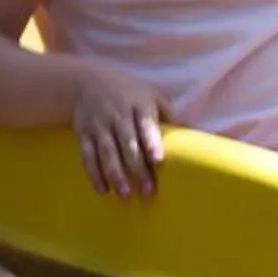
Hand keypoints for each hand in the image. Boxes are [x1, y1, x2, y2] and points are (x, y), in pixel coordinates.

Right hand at [71, 64, 168, 197]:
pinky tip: (102, 189)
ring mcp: (100, 125)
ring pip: (107, 152)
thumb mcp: (151, 95)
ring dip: (115, 174)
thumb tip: (193, 134)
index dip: (151, 142)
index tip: (158, 160)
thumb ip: (169, 114)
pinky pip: (87, 155)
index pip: (146, 125)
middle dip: (137, 169)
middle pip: (128, 144)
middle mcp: (118, 115)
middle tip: (147, 192)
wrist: (87, 82)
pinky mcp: (84, 134)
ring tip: (125, 194)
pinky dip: (93, 173)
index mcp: (139, 105)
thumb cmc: (130, 93)